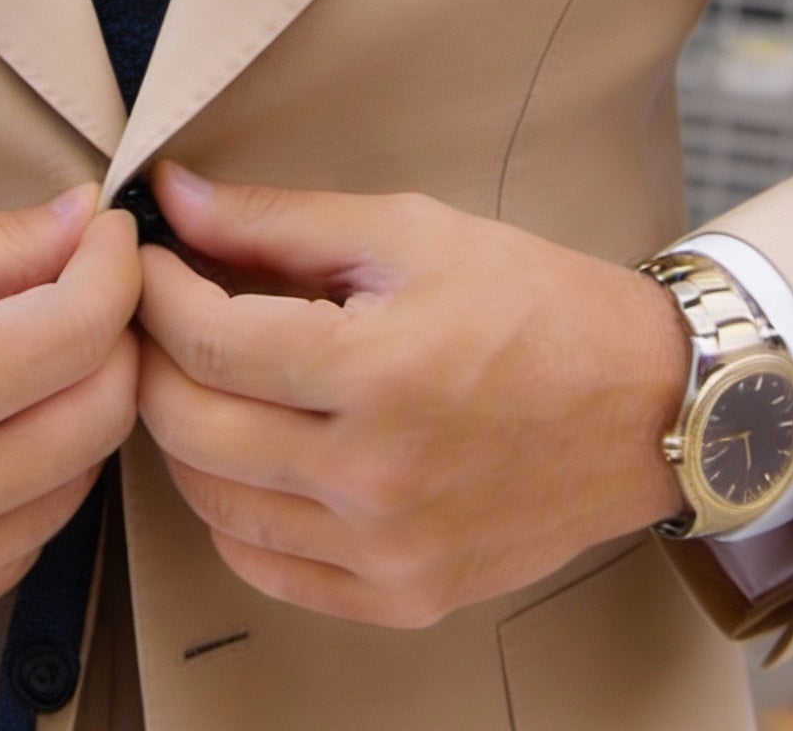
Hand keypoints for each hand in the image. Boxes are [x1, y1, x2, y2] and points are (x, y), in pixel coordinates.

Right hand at [0, 186, 140, 649]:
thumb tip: (85, 222)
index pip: (86, 327)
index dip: (114, 265)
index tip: (107, 236)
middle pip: (104, 413)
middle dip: (111, 336)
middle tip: (80, 289)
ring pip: (75, 485)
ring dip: (74, 411)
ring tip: (26, 358)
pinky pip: (21, 545)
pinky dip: (28, 483)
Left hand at [135, 164, 688, 628]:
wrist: (646, 405)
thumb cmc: (534, 304)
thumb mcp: (408, 231)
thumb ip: (277, 220)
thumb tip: (175, 197)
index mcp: (377, 372)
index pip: (206, 340)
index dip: (154, 291)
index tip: (146, 259)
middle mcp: (376, 477)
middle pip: (191, 427)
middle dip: (153, 358)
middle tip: (158, 313)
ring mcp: (387, 550)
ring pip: (213, 503)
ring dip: (183, 433)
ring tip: (202, 375)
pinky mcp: (403, 595)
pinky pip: (265, 568)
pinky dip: (231, 512)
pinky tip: (247, 454)